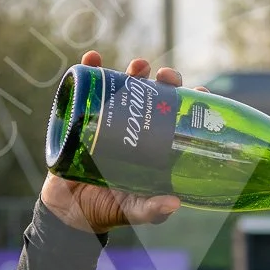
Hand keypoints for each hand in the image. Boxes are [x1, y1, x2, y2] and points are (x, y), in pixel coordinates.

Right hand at [40, 51, 183, 233]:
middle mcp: (136, 128)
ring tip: (139, 66)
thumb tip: (174, 203)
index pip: (178, 118)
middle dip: (166, 80)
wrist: (68, 211)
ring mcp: (110, 119)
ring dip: (134, 71)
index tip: (201, 91)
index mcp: (155, 146)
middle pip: (156, 96)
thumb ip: (151, 211)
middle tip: (166, 77)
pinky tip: (92, 59)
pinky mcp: (83, 116)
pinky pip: (86, 88)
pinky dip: (89, 69)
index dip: (190, 102)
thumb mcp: (133, 211)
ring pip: (127, 87)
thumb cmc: (108, 209)